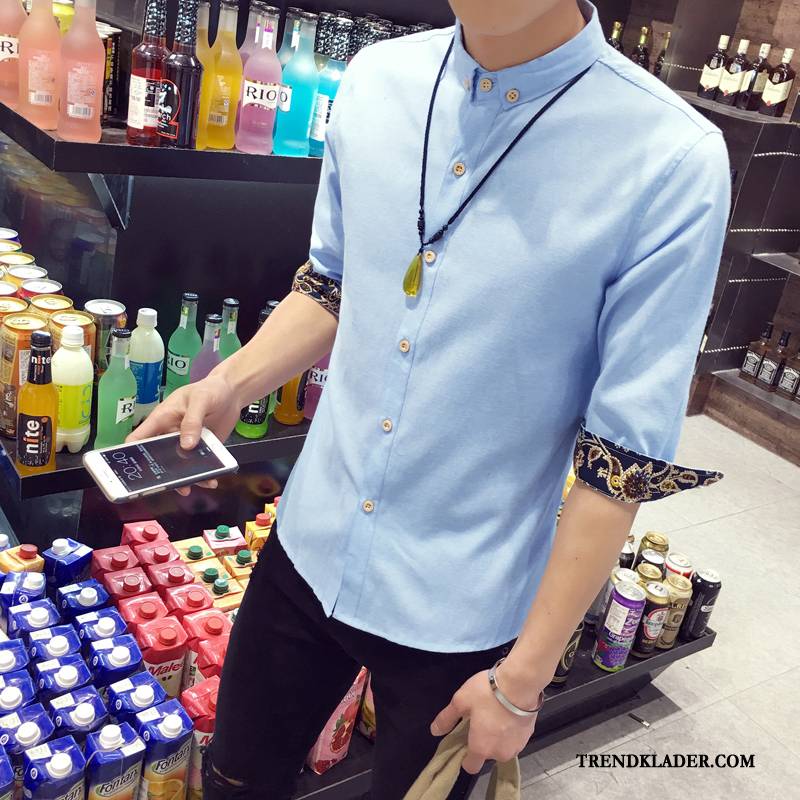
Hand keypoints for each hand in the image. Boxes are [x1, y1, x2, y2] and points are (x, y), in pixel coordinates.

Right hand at [126, 373, 241, 495]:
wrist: (232, 392)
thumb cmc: (210, 390)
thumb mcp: (200, 400)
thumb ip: (192, 421)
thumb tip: (186, 446)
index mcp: (162, 420)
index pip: (138, 438)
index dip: (130, 454)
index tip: (129, 471)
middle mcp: (170, 434)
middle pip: (157, 457)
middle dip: (159, 474)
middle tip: (163, 486)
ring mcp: (186, 443)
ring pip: (179, 466)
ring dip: (183, 478)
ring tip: (189, 488)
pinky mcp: (202, 449)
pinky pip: (199, 466)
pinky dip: (203, 476)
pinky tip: (210, 482)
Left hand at [430, 667, 537, 773]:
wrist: (520, 683)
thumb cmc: (487, 693)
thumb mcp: (460, 700)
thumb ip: (447, 718)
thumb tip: (435, 731)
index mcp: (481, 748)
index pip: (471, 767)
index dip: (465, 757)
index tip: (465, 740)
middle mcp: (500, 753)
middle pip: (487, 755)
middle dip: (483, 742)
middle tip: (480, 720)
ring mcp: (517, 746)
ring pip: (502, 747)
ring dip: (498, 737)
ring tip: (496, 714)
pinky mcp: (529, 735)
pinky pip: (515, 738)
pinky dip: (511, 730)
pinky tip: (508, 713)